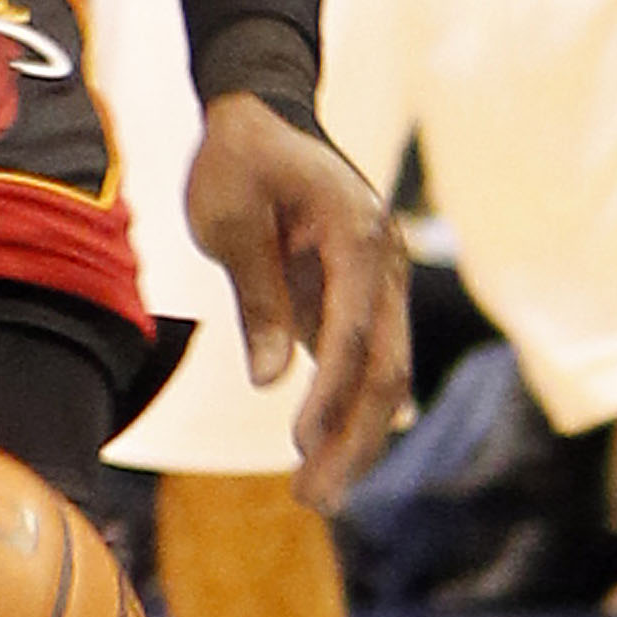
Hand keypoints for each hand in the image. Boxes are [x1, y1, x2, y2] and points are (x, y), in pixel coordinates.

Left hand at [182, 90, 408, 506]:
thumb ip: (256, 294)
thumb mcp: (229, 219)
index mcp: (358, 235)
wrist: (262, 116)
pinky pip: (367, 365)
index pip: (353, 332)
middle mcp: (387, 265)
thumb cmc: (238, 161)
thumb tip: (269, 380)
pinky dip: (348, 412)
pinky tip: (326, 458)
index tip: (298, 446)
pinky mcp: (366, 299)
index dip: (329, 395)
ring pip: (385, 375)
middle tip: (313, 500)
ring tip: (317, 496)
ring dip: (355, 438)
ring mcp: (384, 284)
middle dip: (353, 439)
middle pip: (386, 369)